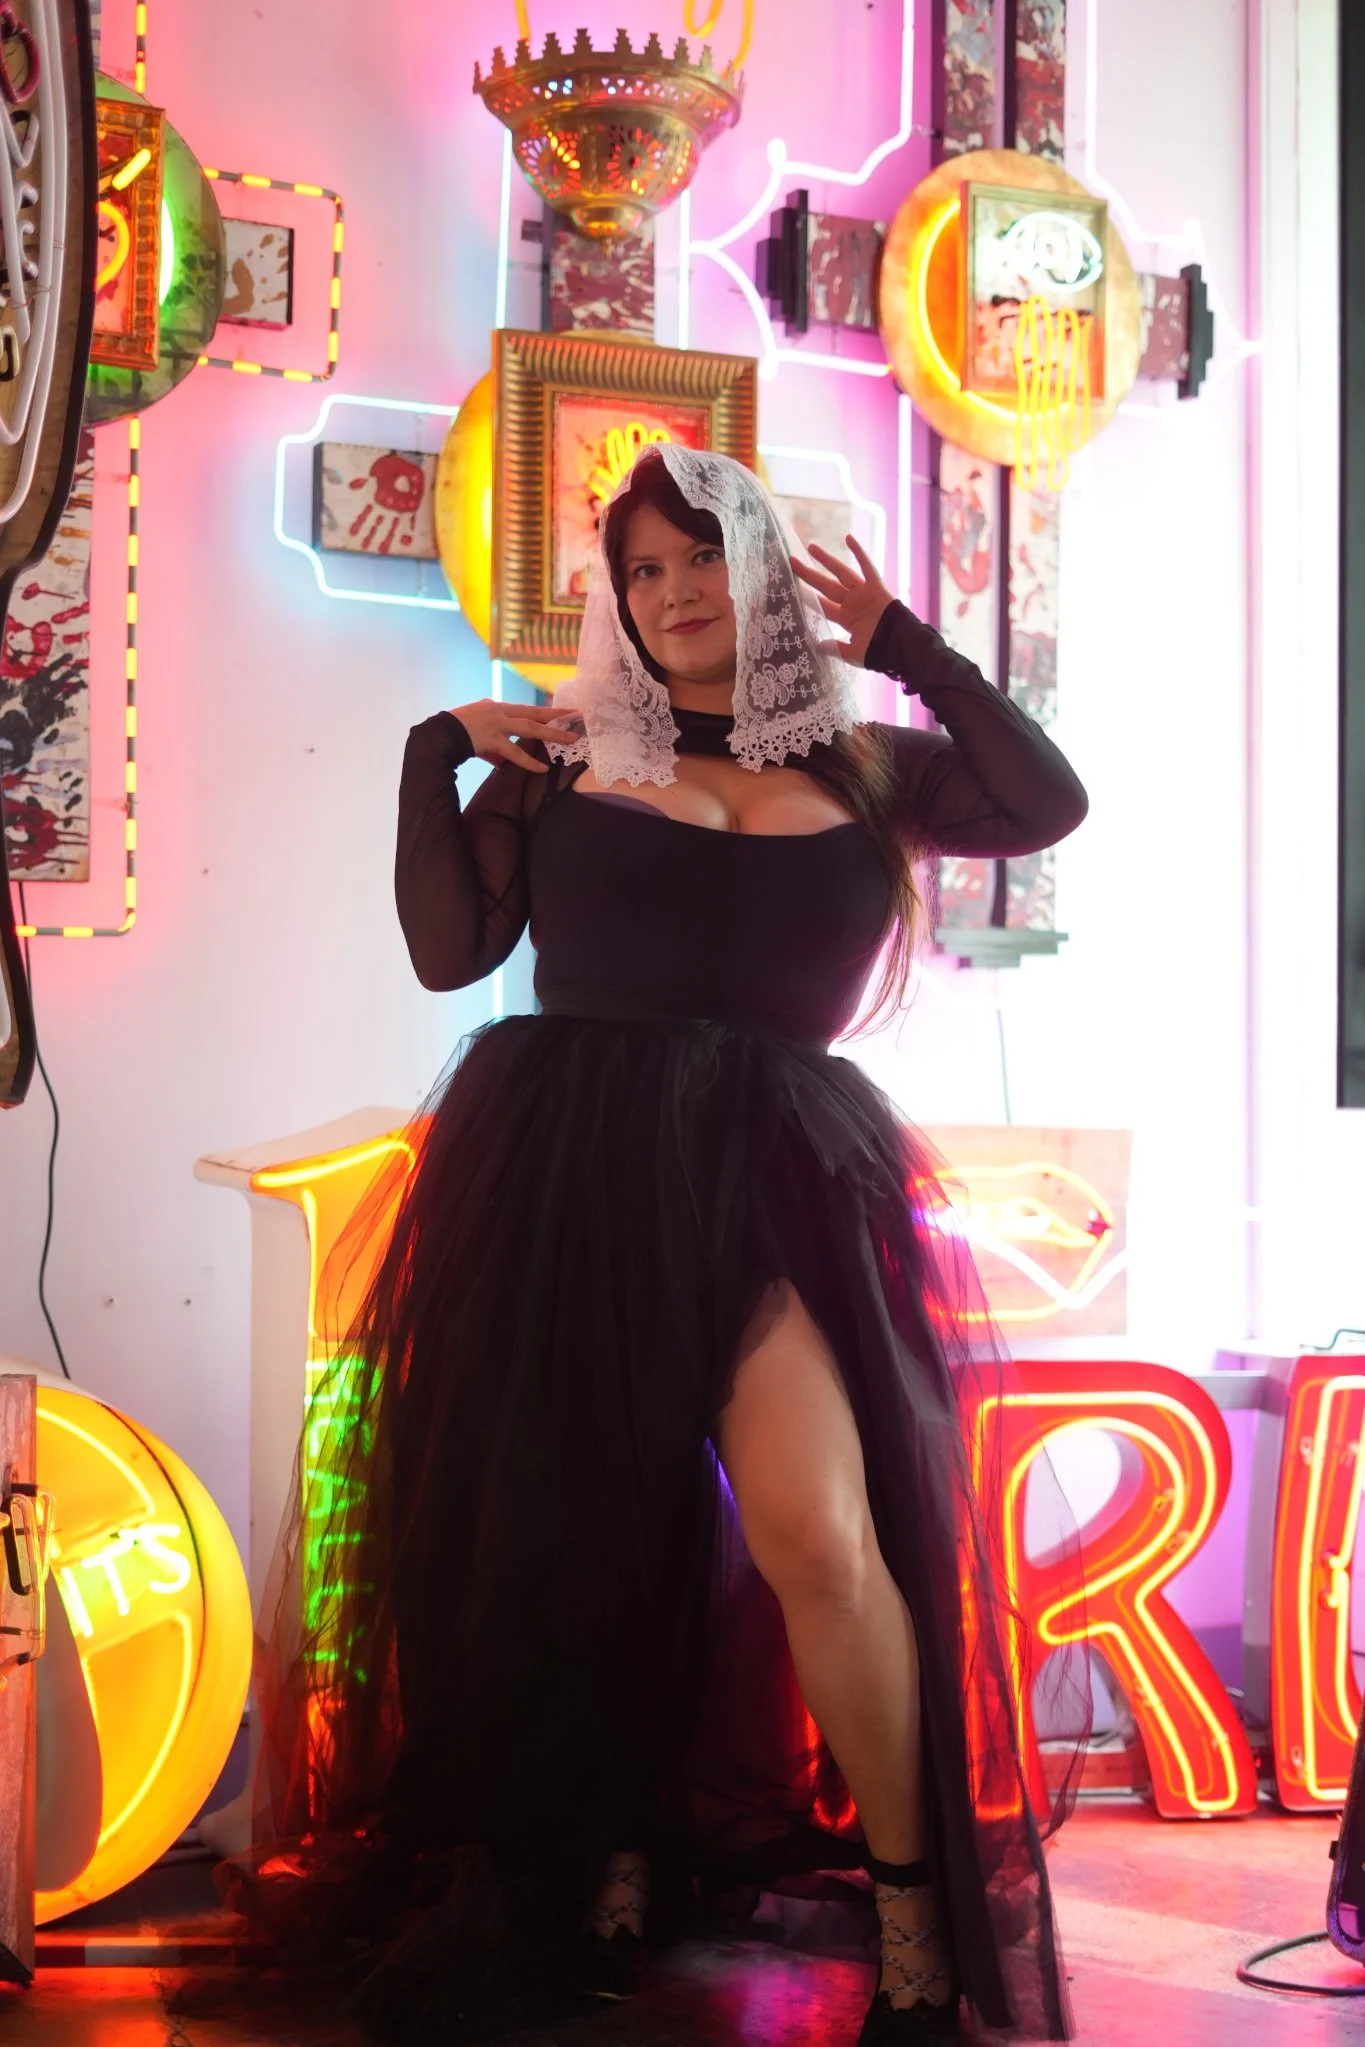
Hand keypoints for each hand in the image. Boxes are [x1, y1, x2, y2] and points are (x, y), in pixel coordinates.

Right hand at [449, 698, 583, 773]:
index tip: (565, 711)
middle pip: (535, 713)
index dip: (547, 710)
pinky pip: (514, 753)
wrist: (440, 733)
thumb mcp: (479, 731)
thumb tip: (502, 762)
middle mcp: (500, 712)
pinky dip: (529, 761)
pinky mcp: (491, 739)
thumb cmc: (457, 731)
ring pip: (530, 728)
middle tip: (577, 716)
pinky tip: (543, 767)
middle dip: (557, 715)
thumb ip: (494, 745)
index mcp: (498, 707)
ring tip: (571, 739)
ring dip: (552, 733)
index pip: (528, 709)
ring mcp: (497, 724)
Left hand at [790, 535, 894, 667]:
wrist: (900, 646)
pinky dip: (859, 552)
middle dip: (808, 574)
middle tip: (792, 561)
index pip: (822, 605)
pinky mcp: (876, 586)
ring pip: (841, 572)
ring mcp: (863, 593)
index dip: (807, 597)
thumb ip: (834, 648)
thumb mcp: (852, 652)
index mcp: (846, 618)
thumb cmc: (878, 651)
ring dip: (826, 559)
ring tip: (811, 547)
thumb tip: (816, 646)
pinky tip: (848, 538)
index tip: (791, 587)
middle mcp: (852, 602)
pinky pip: (866, 566)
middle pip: (825, 585)